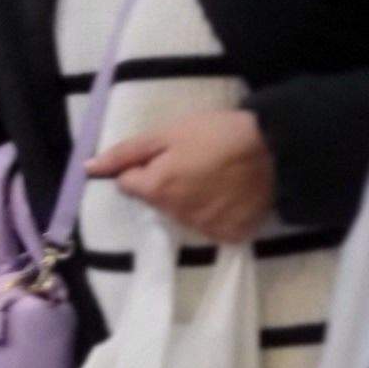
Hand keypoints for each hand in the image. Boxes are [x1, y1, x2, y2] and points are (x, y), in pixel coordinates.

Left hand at [89, 108, 273, 243]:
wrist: (279, 149)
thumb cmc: (219, 133)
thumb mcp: (168, 133)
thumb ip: (126, 153)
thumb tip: (89, 168)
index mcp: (157, 189)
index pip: (128, 184)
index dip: (144, 167)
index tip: (167, 154)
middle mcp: (176, 215)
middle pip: (156, 201)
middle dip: (166, 183)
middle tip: (195, 161)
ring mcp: (205, 228)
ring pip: (182, 214)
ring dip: (190, 199)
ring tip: (215, 176)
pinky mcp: (231, 235)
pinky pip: (211, 225)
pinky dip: (215, 212)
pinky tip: (229, 194)